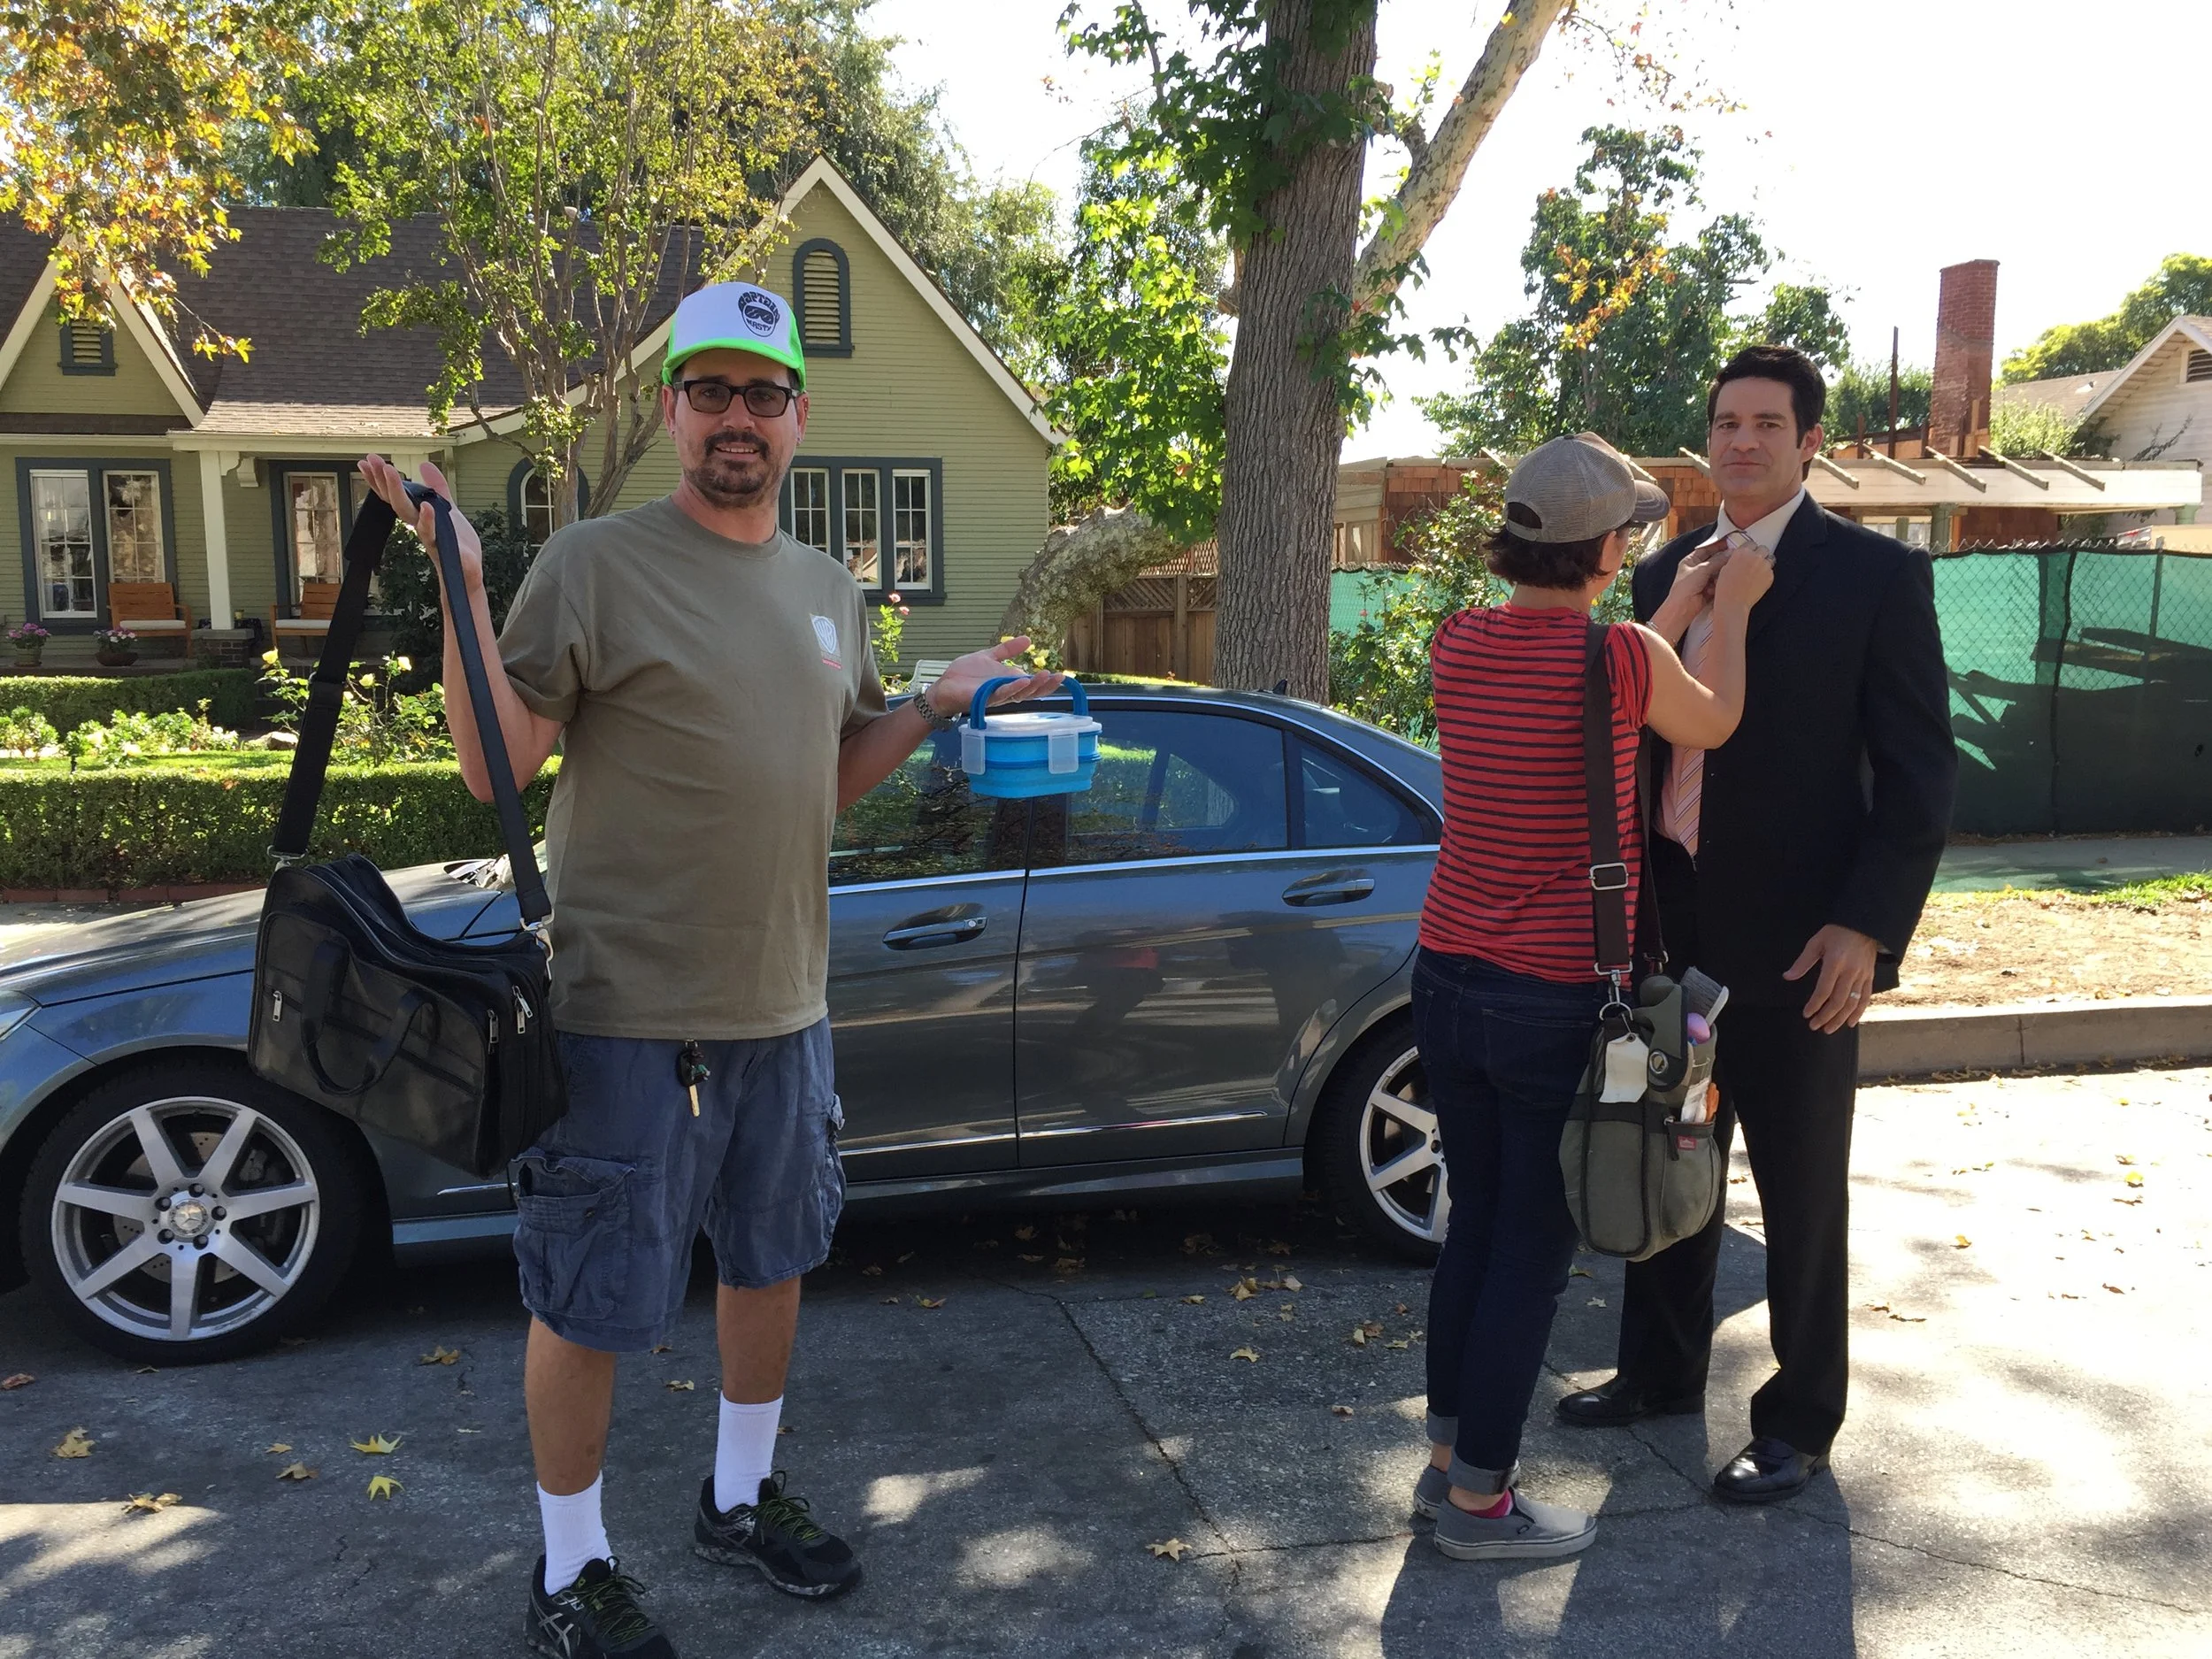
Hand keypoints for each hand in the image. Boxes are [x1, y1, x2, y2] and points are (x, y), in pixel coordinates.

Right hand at [357, 455, 482, 596]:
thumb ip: (436, 487)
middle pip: (395, 500)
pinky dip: (429, 521)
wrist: (468, 572)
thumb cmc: (456, 542)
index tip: (367, 461)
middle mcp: (418, 524)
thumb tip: (424, 464)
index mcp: (418, 514)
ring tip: (390, 471)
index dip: (379, 479)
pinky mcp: (445, 549)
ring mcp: (430, 536)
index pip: (394, 495)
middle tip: (373, 461)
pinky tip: (427, 506)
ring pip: (408, 514)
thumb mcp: (447, 508)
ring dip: (397, 492)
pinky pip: (434, 535)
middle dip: (383, 480)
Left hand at [924, 638, 1062, 717]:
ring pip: (1019, 694)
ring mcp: (996, 697)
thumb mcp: (989, 656)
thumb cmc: (965, 674)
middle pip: (1031, 692)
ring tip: (1046, 676)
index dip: (1047, 681)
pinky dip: (1013, 688)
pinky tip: (1022, 680)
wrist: (944, 684)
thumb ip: (1008, 650)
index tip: (1062, 675)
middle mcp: (1006, 692)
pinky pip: (1001, 694)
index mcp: (1009, 682)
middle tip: (1060, 677)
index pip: (1033, 684)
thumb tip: (1029, 639)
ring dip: (1033, 686)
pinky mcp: (984, 699)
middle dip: (1046, 686)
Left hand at [1648, 541, 1726, 642]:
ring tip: (1725, 573)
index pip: (1706, 549)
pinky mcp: (1708, 588)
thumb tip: (1731, 552)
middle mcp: (1696, 568)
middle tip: (1735, 556)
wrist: (1682, 608)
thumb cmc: (1685, 587)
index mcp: (1690, 560)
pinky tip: (1717, 585)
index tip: (1730, 542)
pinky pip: (1718, 581)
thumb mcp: (1701, 570)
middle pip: (1713, 560)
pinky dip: (1719, 583)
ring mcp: (1702, 579)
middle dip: (1722, 560)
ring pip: (1717, 571)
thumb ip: (1717, 560)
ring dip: (1721, 573)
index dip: (1717, 545)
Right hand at [1713, 547, 1773, 612]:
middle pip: (1763, 549)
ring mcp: (1764, 566)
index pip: (1751, 543)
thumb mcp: (1725, 568)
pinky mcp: (1770, 576)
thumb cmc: (1726, 589)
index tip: (1749, 553)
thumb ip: (1735, 559)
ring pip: (1770, 558)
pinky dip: (1766, 575)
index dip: (1750, 549)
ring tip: (1758, 571)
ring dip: (1765, 563)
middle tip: (1755, 562)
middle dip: (1759, 554)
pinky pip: (1771, 571)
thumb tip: (1740, 558)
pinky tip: (1758, 581)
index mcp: (1742, 552)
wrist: (1733, 603)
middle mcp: (1755, 557)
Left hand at [1783, 924, 1880, 1032]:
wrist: (1864, 925)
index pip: (1824, 990)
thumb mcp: (1816, 942)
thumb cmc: (1836, 932)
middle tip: (1815, 1026)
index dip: (1815, 1005)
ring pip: (1852, 1003)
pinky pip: (1865, 998)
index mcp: (1835, 963)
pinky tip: (1851, 1023)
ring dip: (1840, 1019)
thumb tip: (1788, 977)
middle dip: (1826, 1016)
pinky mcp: (1870, 977)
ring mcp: (1862, 976)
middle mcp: (1850, 972)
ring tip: (1829, 1029)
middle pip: (1838, 1001)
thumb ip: (1803, 962)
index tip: (1806, 1014)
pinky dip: (1859, 1012)